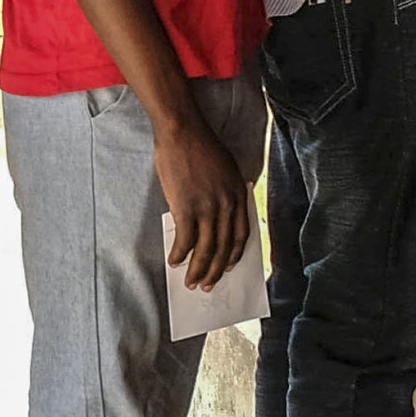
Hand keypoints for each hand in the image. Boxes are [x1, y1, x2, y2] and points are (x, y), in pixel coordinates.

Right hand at [153, 122, 249, 291]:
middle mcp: (227, 205)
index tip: (226, 268)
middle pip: (223, 248)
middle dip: (215, 271)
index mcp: (237, 196)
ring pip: (205, 250)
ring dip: (198, 270)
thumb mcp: (225, 169)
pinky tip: (174, 262)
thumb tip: (218, 215)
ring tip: (190, 282)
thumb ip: (226, 193)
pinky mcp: (186, 207)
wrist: (182, 131)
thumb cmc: (200, 146)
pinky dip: (180, 255)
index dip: (233, 255)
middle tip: (208, 286)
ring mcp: (207, 208)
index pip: (241, 235)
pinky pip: (185, 240)